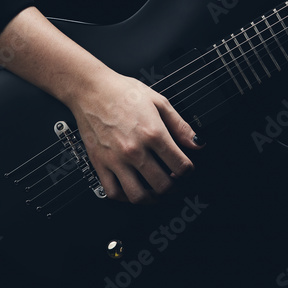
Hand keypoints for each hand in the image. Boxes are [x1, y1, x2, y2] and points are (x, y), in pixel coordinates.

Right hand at [65, 68, 201, 203]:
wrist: (91, 90)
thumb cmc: (122, 92)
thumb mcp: (158, 101)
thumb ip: (180, 125)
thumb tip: (197, 143)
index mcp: (152, 133)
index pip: (180, 166)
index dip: (188, 170)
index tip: (186, 168)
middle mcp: (135, 150)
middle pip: (163, 185)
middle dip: (174, 187)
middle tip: (174, 181)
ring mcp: (116, 160)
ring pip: (139, 196)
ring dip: (152, 198)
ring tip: (155, 190)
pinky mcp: (100, 164)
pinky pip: (114, 193)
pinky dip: (126, 198)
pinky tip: (132, 189)